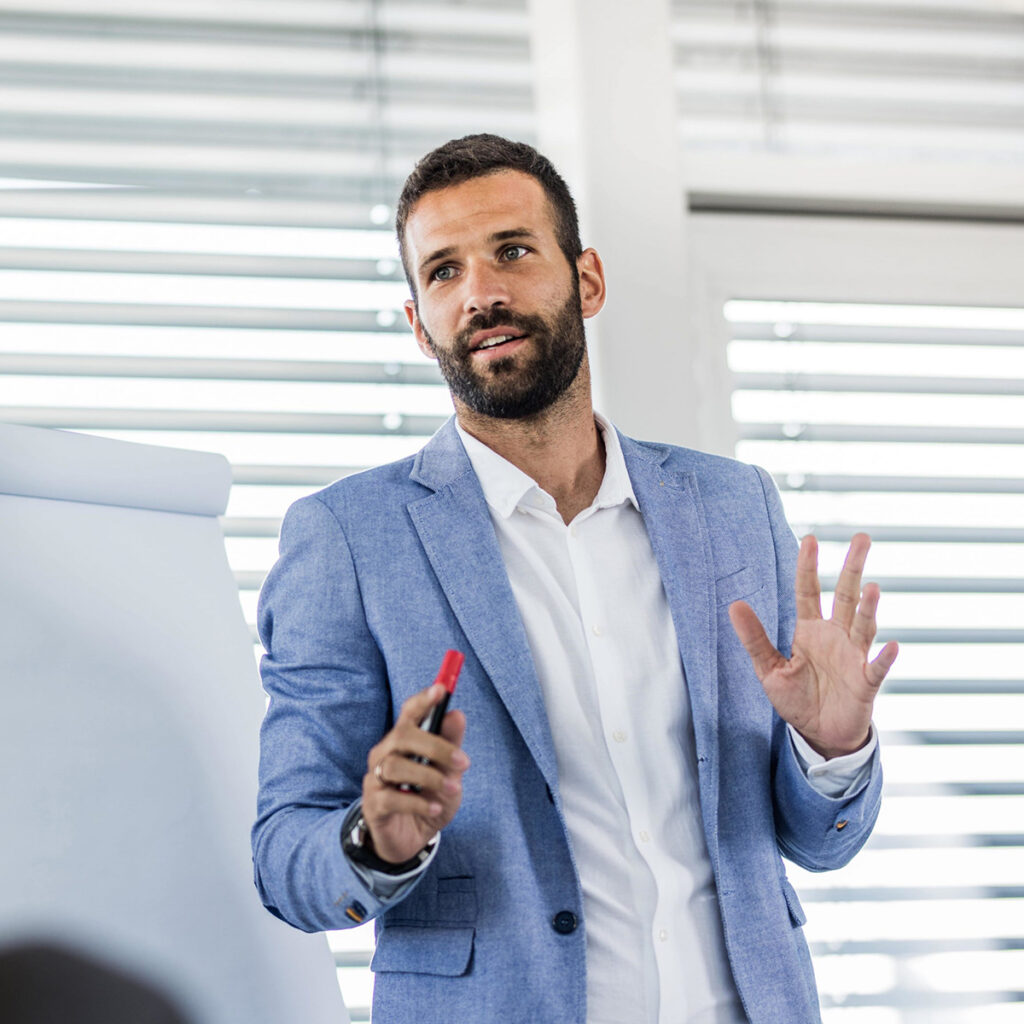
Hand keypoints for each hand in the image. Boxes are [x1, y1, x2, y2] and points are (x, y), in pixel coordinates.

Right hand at [361, 684, 468, 864]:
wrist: (413, 839)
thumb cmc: (430, 797)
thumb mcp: (449, 773)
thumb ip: (451, 745)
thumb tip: (457, 714)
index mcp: (404, 740)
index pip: (409, 712)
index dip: (423, 699)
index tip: (442, 689)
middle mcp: (385, 753)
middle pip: (402, 735)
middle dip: (436, 746)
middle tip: (464, 762)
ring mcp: (375, 778)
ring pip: (395, 766)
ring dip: (430, 777)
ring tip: (453, 789)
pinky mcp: (373, 805)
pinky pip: (391, 797)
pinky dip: (418, 802)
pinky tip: (436, 807)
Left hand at [728, 533, 897, 758]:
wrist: (819, 734)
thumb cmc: (796, 698)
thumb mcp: (768, 669)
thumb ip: (755, 638)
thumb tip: (734, 605)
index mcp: (810, 631)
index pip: (808, 591)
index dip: (808, 567)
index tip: (810, 539)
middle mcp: (835, 636)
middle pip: (844, 596)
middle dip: (853, 568)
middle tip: (861, 538)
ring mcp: (854, 657)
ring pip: (863, 626)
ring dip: (867, 608)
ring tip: (871, 588)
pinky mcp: (866, 683)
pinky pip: (877, 668)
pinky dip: (885, 658)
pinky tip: (892, 646)